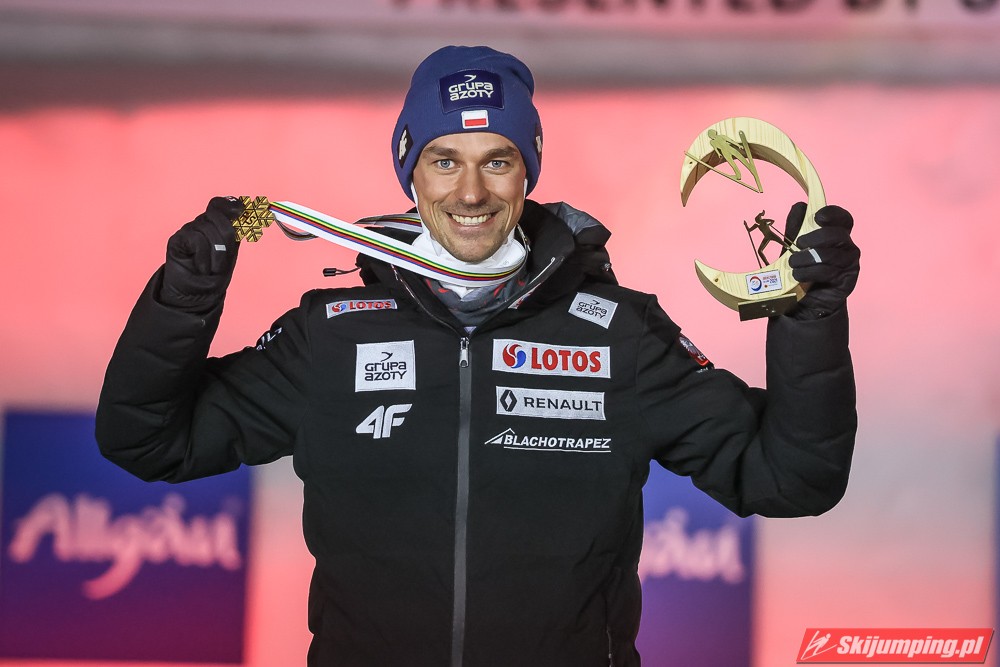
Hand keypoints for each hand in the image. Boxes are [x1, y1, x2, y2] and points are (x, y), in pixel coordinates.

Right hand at [160, 196, 244, 309]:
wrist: (196, 294)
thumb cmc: (214, 274)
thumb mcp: (230, 251)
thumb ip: (234, 231)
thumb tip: (243, 207)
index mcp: (216, 225)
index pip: (219, 204)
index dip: (230, 205)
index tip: (241, 211)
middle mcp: (201, 224)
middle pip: (218, 217)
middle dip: (226, 240)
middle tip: (223, 260)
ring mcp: (188, 230)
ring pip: (208, 229)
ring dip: (215, 254)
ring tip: (210, 268)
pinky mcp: (177, 240)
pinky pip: (197, 239)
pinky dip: (203, 257)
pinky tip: (200, 267)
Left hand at [784, 202, 859, 319]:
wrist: (804, 301)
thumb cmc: (803, 269)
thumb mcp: (794, 247)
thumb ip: (797, 228)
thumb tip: (799, 206)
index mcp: (836, 235)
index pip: (844, 219)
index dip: (834, 214)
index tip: (818, 216)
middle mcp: (846, 248)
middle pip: (839, 234)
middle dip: (816, 237)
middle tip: (799, 243)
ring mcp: (848, 264)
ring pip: (831, 254)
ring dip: (808, 257)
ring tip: (793, 263)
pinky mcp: (846, 281)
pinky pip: (829, 272)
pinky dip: (809, 272)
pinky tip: (797, 275)